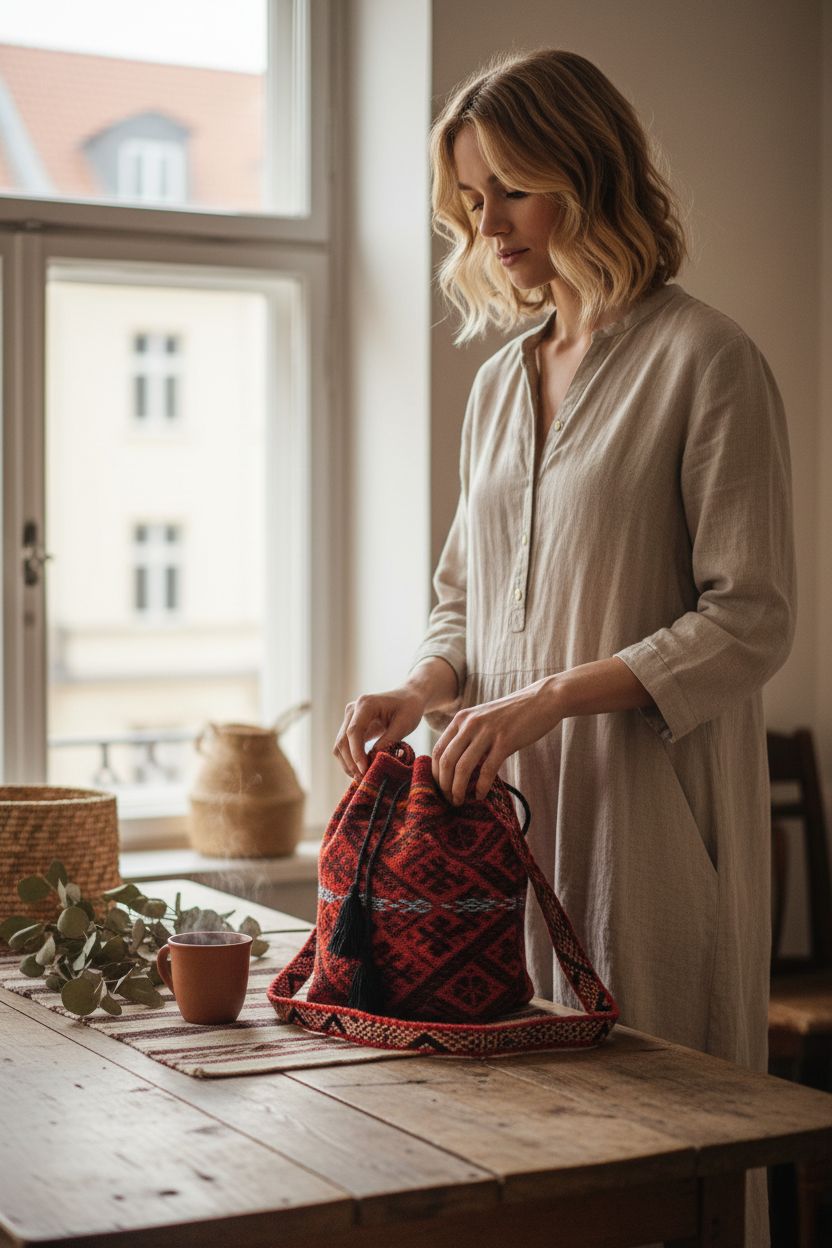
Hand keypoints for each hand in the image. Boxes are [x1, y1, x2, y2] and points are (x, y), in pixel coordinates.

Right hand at [333, 687, 427, 779]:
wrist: (407, 698)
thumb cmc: (409, 709)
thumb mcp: (404, 724)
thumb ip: (389, 741)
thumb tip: (373, 759)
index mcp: (366, 704)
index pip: (354, 731)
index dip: (356, 753)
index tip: (364, 770)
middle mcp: (352, 709)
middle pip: (343, 740)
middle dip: (351, 762)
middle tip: (363, 779)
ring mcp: (349, 717)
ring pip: (340, 745)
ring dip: (348, 763)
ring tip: (361, 778)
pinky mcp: (351, 726)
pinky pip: (345, 745)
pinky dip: (350, 759)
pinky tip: (360, 770)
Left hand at [432, 677, 561, 803]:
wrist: (542, 699)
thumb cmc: (513, 714)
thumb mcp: (483, 718)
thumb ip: (468, 735)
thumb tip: (456, 764)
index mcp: (461, 719)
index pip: (438, 750)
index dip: (435, 773)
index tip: (440, 788)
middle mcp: (470, 724)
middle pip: (446, 761)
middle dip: (444, 785)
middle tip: (448, 800)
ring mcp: (487, 732)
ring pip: (463, 767)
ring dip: (458, 789)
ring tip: (460, 801)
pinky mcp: (505, 741)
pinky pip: (487, 770)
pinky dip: (481, 787)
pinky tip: (481, 796)